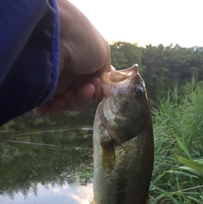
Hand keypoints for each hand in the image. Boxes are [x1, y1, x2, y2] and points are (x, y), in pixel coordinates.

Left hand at [34, 0, 110, 116]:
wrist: (54, 34)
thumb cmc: (81, 40)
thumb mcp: (102, 53)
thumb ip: (105, 71)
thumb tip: (100, 82)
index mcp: (81, 62)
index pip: (90, 84)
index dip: (97, 88)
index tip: (100, 83)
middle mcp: (66, 71)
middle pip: (79, 96)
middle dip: (88, 95)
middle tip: (90, 87)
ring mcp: (52, 81)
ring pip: (66, 104)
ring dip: (77, 102)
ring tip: (80, 92)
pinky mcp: (37, 89)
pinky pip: (45, 109)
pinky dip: (55, 110)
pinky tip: (60, 102)